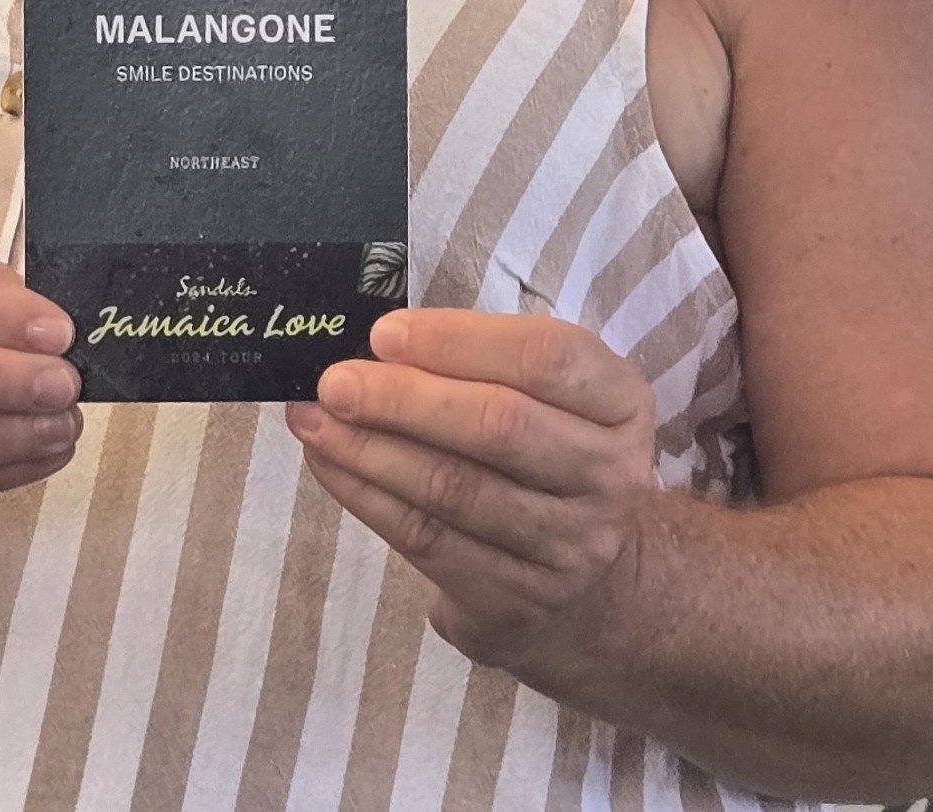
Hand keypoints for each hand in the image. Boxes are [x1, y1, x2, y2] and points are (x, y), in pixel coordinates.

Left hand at [285, 308, 655, 685]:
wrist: (586, 585)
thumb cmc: (544, 454)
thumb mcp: (547, 396)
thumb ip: (483, 362)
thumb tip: (380, 344)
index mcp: (620, 404)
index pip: (546, 357)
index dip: (460, 341)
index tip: (384, 333)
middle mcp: (609, 476)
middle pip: (498, 426)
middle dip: (403, 399)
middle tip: (333, 381)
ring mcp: (568, 547)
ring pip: (454, 489)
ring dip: (369, 450)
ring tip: (311, 418)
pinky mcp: (517, 600)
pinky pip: (427, 540)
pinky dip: (367, 497)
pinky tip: (329, 463)